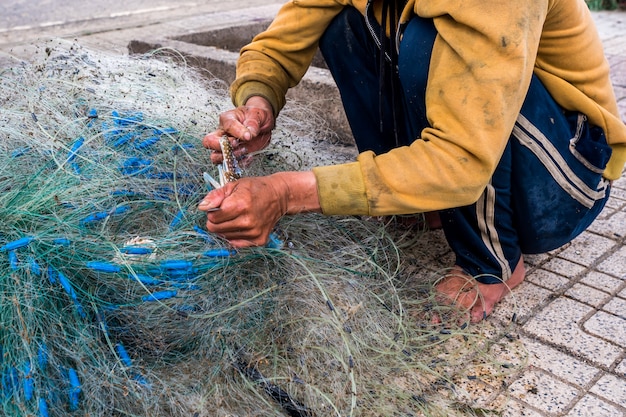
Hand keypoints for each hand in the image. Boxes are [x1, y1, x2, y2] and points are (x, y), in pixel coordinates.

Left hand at [198, 172, 320, 247]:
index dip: (212, 211)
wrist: (279, 196)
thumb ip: (216, 196)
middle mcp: (248, 221)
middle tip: (227, 212)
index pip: (212, 218)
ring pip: (225, 237)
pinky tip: (242, 225)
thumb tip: (202, 207)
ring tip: (237, 217)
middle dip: (217, 221)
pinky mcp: (259, 240)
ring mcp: (254, 232)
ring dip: (226, 228)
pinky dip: (235, 235)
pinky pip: (236, 243)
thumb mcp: (234, 185)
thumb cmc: (256, 189)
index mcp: (240, 205)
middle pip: (216, 229)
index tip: (220, 206)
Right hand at [202, 96, 274, 164]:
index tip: (248, 136)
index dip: (236, 133)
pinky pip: (230, 164)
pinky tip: (249, 157)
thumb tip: (247, 135)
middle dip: (221, 147)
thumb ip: (252, 124)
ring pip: (215, 156)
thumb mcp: (257, 115)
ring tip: (244, 151)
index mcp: (227, 119)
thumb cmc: (257, 116)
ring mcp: (226, 146)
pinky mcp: (234, 155)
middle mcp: (222, 133)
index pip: (226, 126)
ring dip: (229, 157)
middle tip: (237, 145)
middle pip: (209, 142)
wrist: (263, 124)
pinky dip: (240, 163)